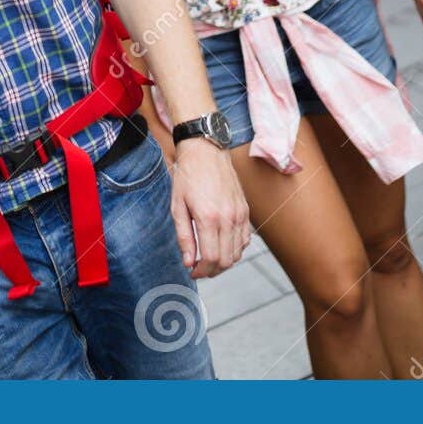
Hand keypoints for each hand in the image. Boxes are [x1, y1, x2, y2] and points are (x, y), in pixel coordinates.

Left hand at [168, 139, 249, 278]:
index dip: (201, 271)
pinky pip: (245, 239)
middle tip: (198, 268)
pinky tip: (220, 244)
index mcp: (209, 218)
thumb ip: (184, 237)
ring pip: (238, 253)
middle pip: (226, 260)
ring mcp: (240, 215)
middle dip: (212, 270)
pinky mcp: (245, 210)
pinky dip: (234, 248)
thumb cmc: (188, 176)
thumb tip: (189, 262)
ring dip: (224, 261)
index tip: (192, 272)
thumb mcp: (177, 207)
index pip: (211, 259)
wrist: (206, 151)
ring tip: (208, 257)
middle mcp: (229, 218)